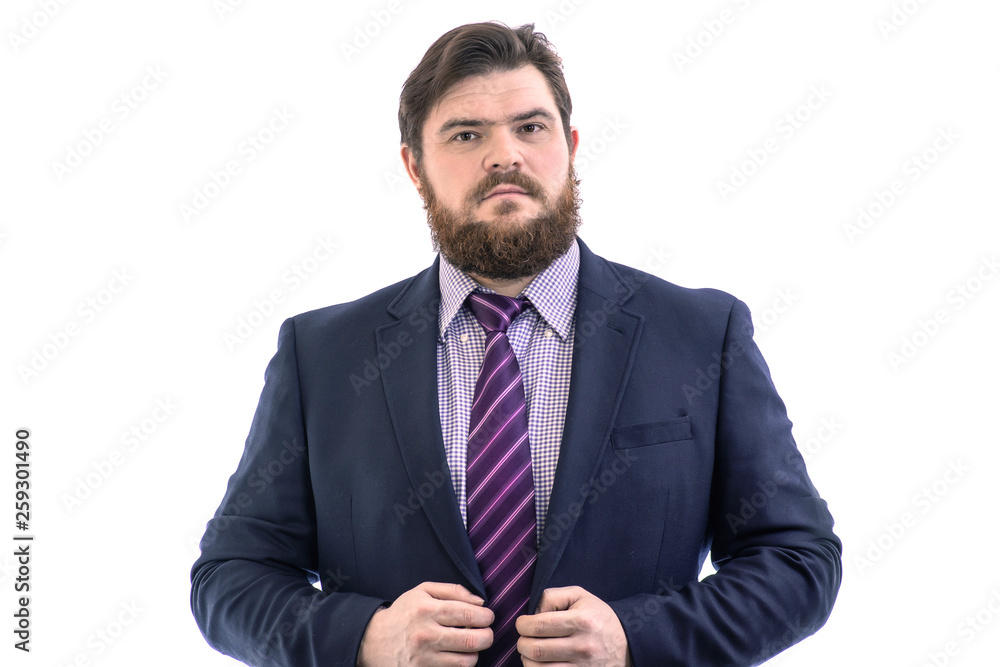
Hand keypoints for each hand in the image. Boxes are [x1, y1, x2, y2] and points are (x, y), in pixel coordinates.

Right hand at [356, 581, 493, 666]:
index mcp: (427, 609)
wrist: (374, 640)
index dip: (486, 617)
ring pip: (466, 661)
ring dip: (475, 653)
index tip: (488, 617)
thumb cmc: (404, 613)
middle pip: (472, 640)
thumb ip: (453, 591)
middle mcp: (426, 634)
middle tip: (486, 633)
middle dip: (488, 636)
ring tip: (470, 645)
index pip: (468, 614)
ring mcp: (424, 657)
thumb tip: (480, 602)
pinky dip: (461, 664)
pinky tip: (457, 655)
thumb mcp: (423, 591)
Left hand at [516, 586, 631, 665]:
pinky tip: (541, 664)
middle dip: (522, 644)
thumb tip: (534, 614)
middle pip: (536, 650)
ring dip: (527, 661)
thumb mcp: (579, 596)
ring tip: (531, 653)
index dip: (522, 625)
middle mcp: (583, 646)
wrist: (626, 643)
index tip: (522, 624)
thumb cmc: (596, 617)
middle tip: (524, 639)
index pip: (539, 626)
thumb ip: (553, 597)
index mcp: (581, 621)